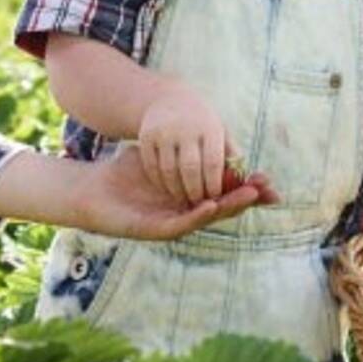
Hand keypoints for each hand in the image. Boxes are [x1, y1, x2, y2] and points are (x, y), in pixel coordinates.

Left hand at [72, 146, 270, 239]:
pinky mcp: (158, 230)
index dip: (247, 188)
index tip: (267, 178)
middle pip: (224, 207)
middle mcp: (186, 213)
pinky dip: (198, 215)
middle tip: (269, 190)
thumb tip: (209, 131)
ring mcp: (174, 223)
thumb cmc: (125, 174)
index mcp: (190, 197)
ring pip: (207, 217)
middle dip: (247, 198)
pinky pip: (182, 223)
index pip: (225, 193)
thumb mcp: (160, 156)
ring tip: (248, 196)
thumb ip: (185, 150)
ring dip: (229, 207)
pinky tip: (211, 204)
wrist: (93, 192)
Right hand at [136, 82, 234, 204]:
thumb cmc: (204, 126)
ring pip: (168, 169)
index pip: (213, 162)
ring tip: (183, 201)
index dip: (214, 183)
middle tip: (198, 204)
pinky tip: (167, 189)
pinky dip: (159, 181)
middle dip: (195, 191)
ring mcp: (164, 131)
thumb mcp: (221, 135)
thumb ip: (234, 160)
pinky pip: (152, 166)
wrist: (171, 100)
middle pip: (190, 168)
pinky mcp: (147, 135)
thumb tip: (253, 185)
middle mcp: (186, 127)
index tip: (216, 198)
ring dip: (176, 190)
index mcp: (209, 128)